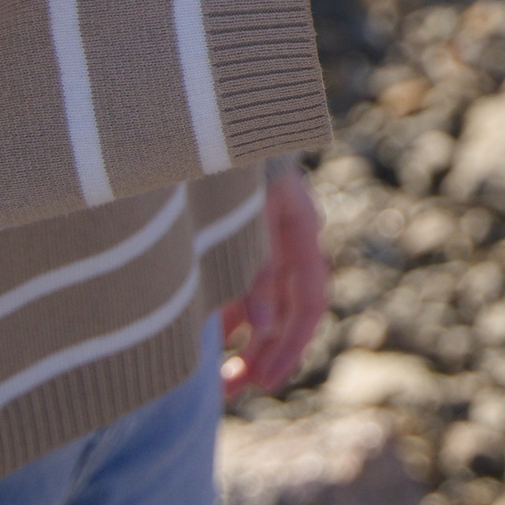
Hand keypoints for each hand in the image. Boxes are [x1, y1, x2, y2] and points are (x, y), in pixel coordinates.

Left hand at [219, 166, 328, 398]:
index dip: (291, 345)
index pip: (309, 300)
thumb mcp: (242, 214)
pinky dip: (223, 318)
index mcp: (298, 228)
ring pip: (260, 303)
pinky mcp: (231, 237)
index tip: (266, 381)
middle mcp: (284, 237)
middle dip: (264, 355)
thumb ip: (254, 270)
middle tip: (234, 392)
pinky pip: (236, 288)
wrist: (194, 112)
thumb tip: (267, 327)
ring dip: (244, 345)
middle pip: (285, 310)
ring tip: (218, 384)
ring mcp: (258, 238)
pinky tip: (203, 343)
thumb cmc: (219, 159)